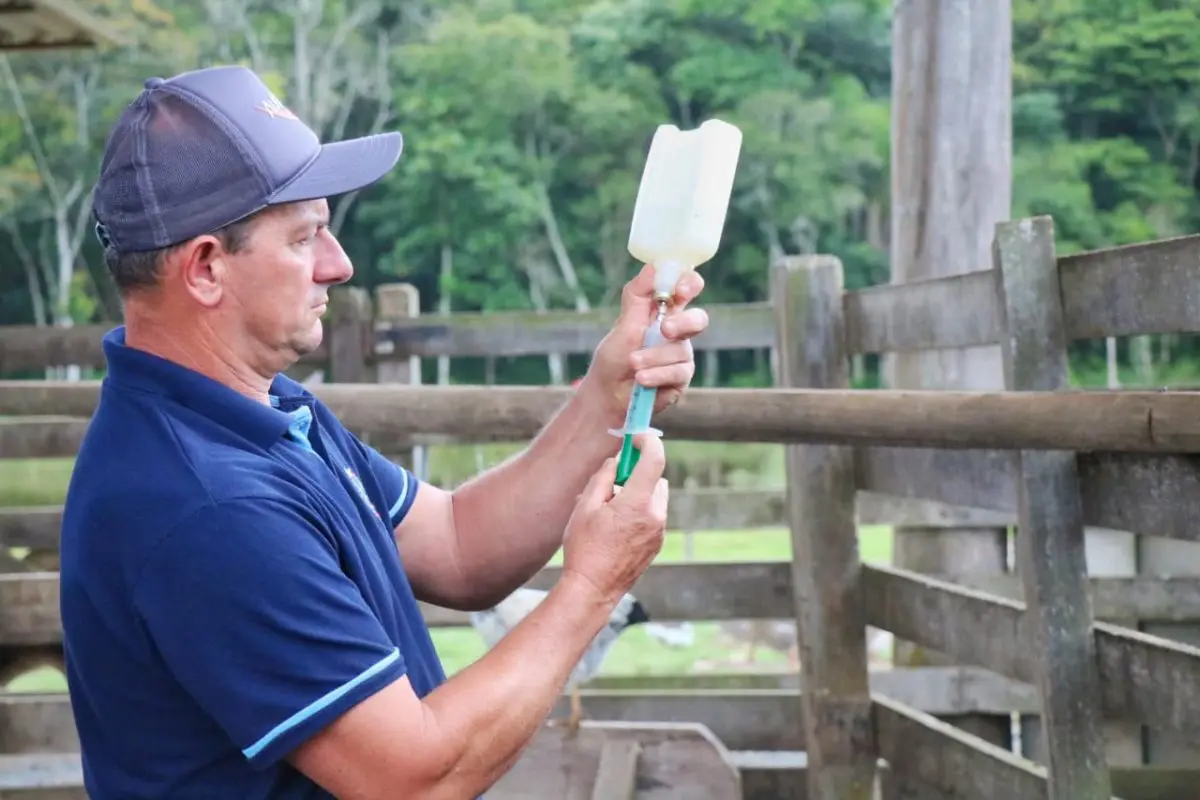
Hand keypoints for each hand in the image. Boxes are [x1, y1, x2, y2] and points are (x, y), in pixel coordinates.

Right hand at [560, 433, 668, 605]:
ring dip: (638, 494)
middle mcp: (656, 516)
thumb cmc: (584, 548)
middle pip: (656, 479)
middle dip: (637, 474)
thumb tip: (615, 463)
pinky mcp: (656, 545)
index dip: (647, 442)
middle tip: (612, 481)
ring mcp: (659, 533)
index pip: (655, 460)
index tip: (635, 437)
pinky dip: (639, 513)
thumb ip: (603, 478)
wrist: (593, 590)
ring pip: (655, 499)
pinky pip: (653, 517)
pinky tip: (615, 528)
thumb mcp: (585, 507)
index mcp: (638, 503)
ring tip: (609, 511)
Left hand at [580, 263, 708, 423]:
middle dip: (684, 322)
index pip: (686, 290)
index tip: (681, 289)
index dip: (689, 284)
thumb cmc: (614, 357)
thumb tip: (652, 266)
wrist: (607, 394)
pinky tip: (641, 379)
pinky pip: (678, 372)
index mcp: (665, 312)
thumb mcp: (623, 323)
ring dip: (654, 357)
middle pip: (698, 319)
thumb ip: (637, 295)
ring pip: (681, 350)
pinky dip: (657, 374)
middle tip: (665, 329)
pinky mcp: (681, 378)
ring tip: (633, 364)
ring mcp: (681, 356)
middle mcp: (678, 332)